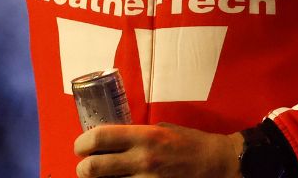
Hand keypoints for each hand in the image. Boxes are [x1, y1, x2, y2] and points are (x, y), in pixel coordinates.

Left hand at [74, 123, 242, 177]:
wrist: (217, 164)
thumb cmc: (190, 143)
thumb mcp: (162, 129)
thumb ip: (137, 135)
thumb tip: (112, 140)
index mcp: (144, 136)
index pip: (100, 137)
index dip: (82, 143)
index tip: (80, 146)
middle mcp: (142, 159)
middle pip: (93, 168)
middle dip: (82, 169)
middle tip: (85, 168)